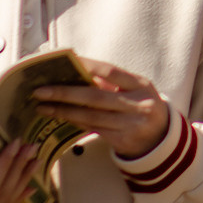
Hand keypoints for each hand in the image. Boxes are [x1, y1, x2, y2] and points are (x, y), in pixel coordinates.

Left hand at [33, 62, 170, 159]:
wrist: (161, 137)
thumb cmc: (141, 106)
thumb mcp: (134, 90)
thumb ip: (109, 83)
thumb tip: (75, 72)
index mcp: (140, 85)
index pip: (110, 71)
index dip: (86, 66)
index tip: (63, 62)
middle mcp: (137, 104)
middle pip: (95, 97)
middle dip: (64, 93)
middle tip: (40, 91)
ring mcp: (131, 124)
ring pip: (91, 117)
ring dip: (64, 111)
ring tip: (43, 107)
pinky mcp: (122, 141)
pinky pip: (93, 129)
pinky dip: (75, 122)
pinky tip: (60, 117)